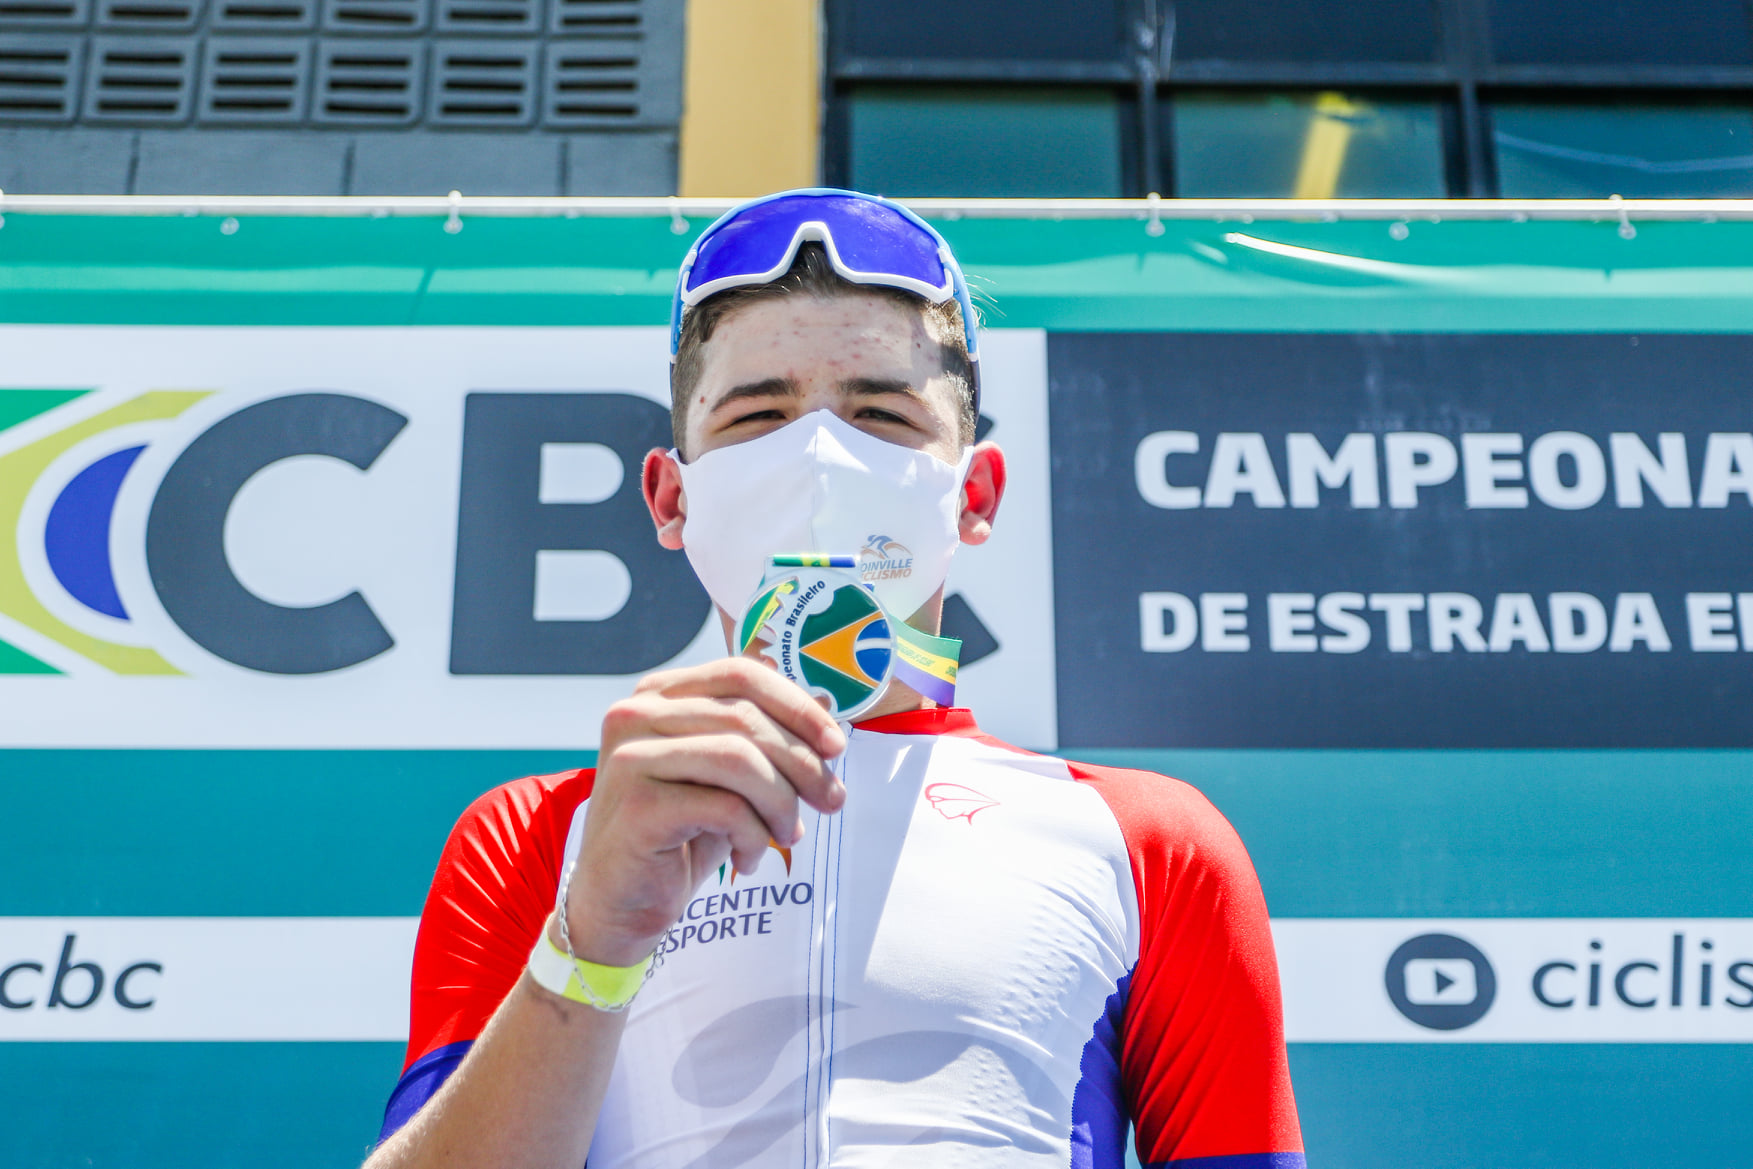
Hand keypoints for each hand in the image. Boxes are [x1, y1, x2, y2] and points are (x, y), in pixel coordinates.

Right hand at [561, 657, 846, 966]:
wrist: (621, 904)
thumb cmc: (679, 837)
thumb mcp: (724, 778)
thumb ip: (760, 740)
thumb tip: (825, 713)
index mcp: (658, 695)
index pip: (741, 675)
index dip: (798, 706)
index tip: (836, 745)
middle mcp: (635, 715)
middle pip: (746, 717)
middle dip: (804, 762)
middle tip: (832, 800)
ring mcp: (631, 757)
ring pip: (741, 759)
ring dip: (782, 801)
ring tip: (787, 835)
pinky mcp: (638, 805)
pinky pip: (725, 808)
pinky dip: (753, 836)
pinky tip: (747, 859)